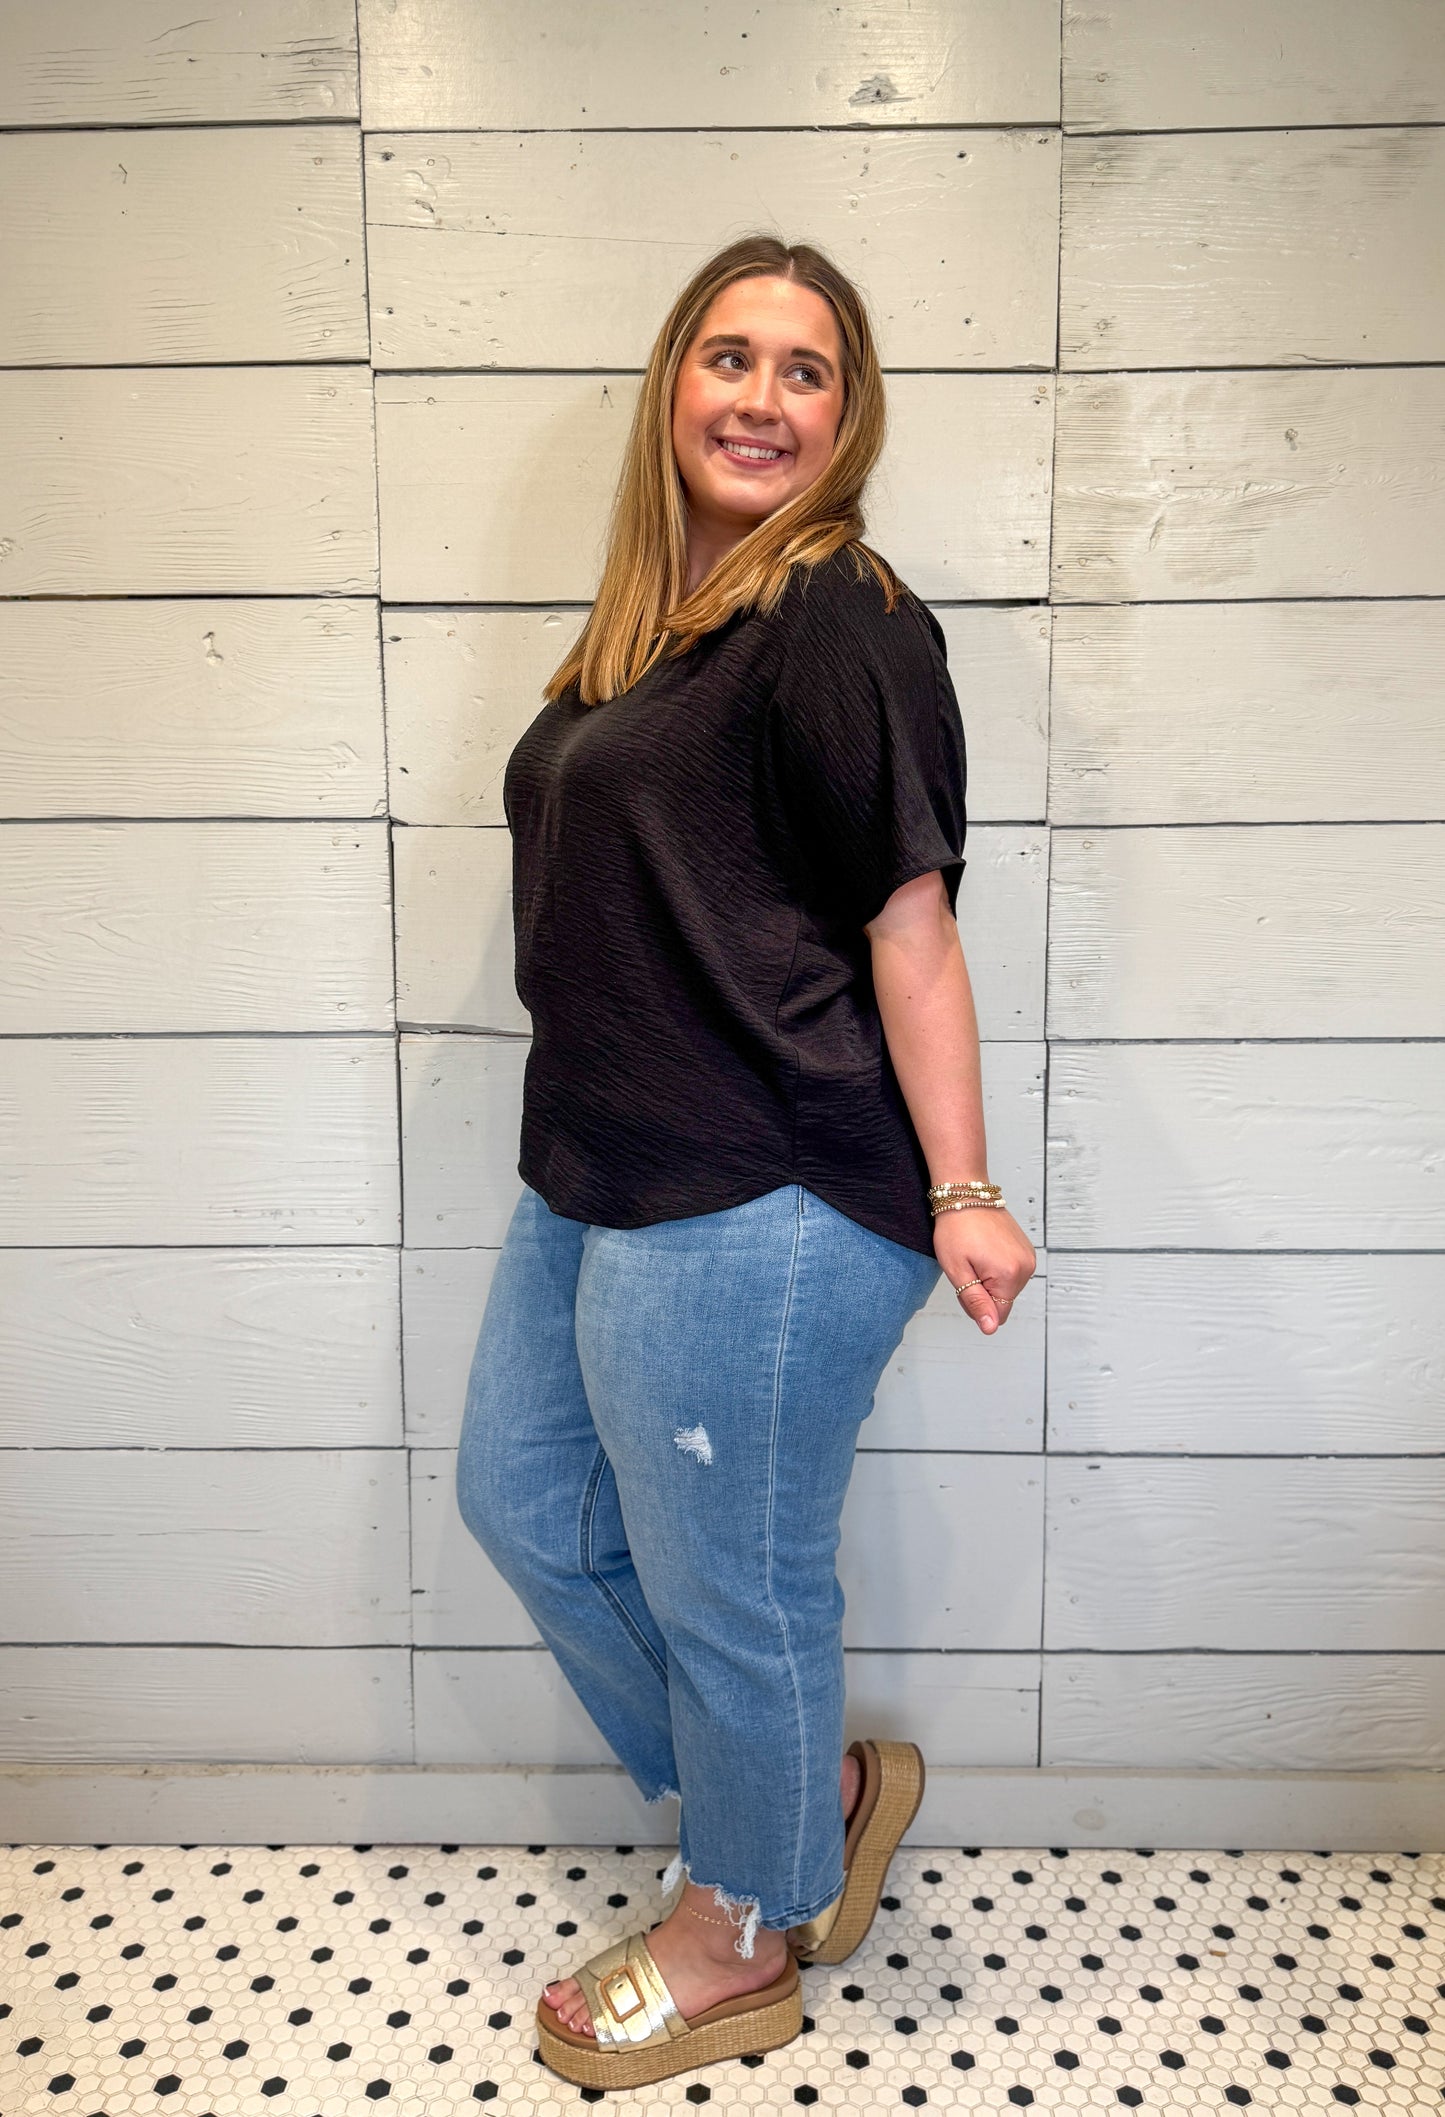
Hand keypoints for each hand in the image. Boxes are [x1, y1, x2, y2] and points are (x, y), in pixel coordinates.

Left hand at [932, 1206, 1035, 1334]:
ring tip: (976, 1255)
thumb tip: (990, 1327)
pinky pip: (1011, 1273)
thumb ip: (976, 1302)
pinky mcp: (1026, 1250)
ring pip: (1007, 1288)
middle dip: (983, 1290)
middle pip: (1003, 1301)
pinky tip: (985, 1250)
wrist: (966, 1195)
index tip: (966, 1280)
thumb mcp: (957, 1270)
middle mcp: (1026, 1267)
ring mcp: (1028, 1257)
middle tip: (968, 1265)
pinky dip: (997, 1268)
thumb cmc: (956, 1228)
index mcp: (1009, 1274)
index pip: (997, 1314)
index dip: (977, 1303)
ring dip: (990, 1279)